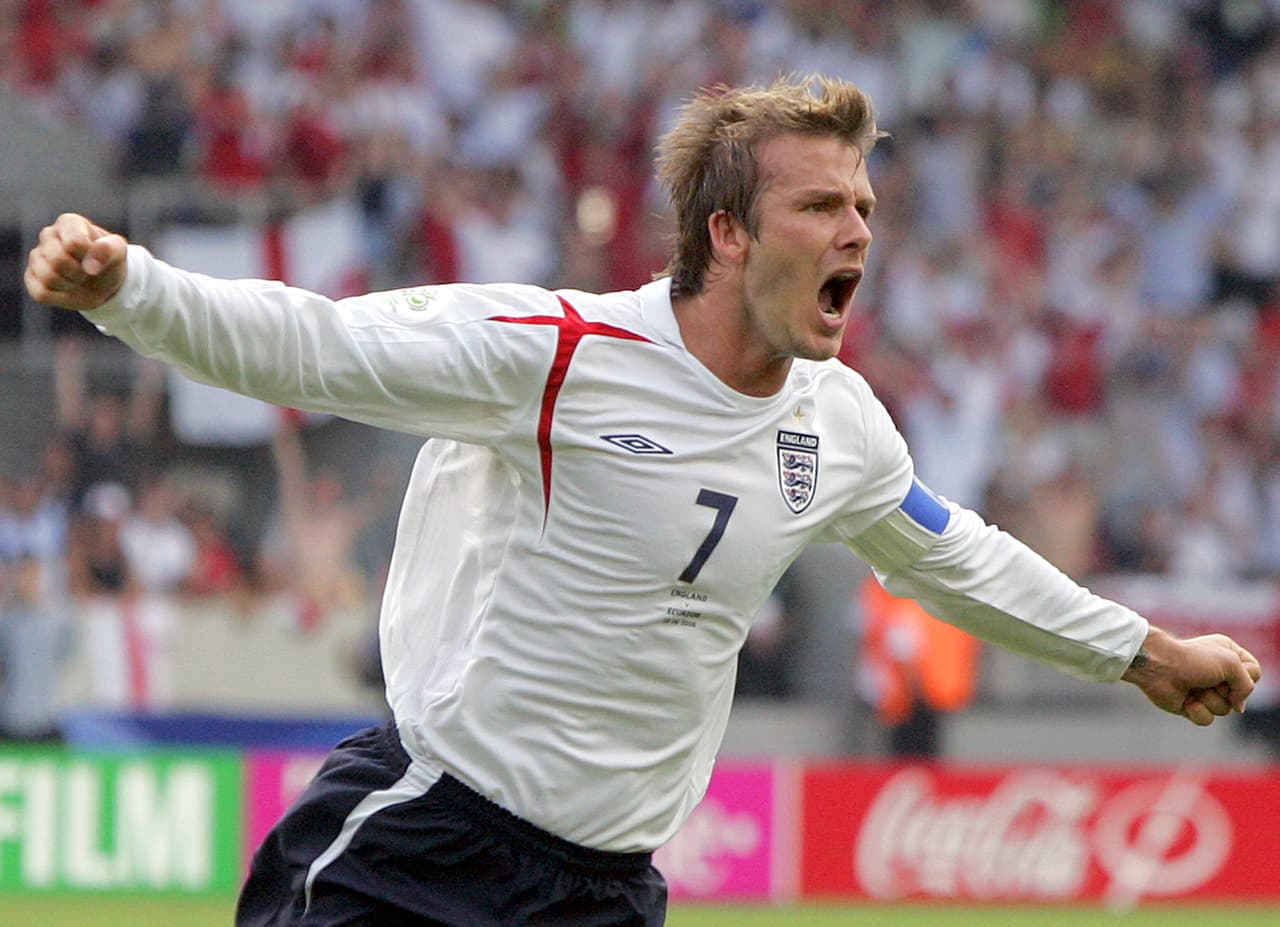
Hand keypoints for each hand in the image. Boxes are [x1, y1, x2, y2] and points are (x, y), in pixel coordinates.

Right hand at [25, 213, 128, 311]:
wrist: (104, 283)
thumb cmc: (108, 261)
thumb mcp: (118, 252)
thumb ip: (109, 249)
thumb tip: (90, 266)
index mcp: (69, 223)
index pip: (74, 243)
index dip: (89, 257)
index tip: (96, 258)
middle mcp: (48, 235)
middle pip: (58, 260)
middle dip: (79, 273)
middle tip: (88, 272)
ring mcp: (36, 256)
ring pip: (47, 276)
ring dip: (70, 285)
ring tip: (78, 279)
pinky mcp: (31, 278)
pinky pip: (41, 293)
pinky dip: (60, 297)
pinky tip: (67, 288)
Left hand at [1122, 627, 1261, 725]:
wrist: (1158, 667)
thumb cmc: (1192, 659)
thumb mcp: (1231, 663)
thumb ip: (1247, 685)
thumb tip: (1239, 707)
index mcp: (1229, 655)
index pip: (1254, 674)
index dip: (1246, 676)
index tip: (1229, 668)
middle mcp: (1219, 673)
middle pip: (1241, 695)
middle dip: (1226, 691)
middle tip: (1208, 680)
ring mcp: (1205, 690)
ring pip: (1225, 709)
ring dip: (1210, 700)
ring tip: (1195, 688)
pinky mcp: (1191, 705)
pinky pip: (1207, 719)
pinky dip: (1198, 711)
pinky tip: (1186, 701)